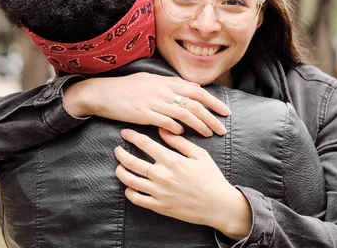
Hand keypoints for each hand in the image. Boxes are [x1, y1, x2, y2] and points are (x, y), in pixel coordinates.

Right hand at [64, 73, 229, 136]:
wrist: (102, 93)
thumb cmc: (125, 88)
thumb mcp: (149, 80)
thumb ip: (168, 85)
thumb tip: (186, 90)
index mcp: (165, 81)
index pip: (196, 90)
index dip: (212, 101)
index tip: (224, 111)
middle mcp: (162, 89)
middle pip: (194, 102)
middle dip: (211, 116)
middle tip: (222, 128)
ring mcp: (153, 101)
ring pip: (183, 113)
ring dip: (198, 124)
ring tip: (208, 134)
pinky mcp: (143, 113)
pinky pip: (165, 121)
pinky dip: (176, 128)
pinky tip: (182, 134)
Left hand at [114, 128, 251, 239]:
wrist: (218, 206)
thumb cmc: (211, 178)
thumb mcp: (199, 155)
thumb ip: (179, 142)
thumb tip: (162, 130)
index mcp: (172, 160)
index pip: (145, 144)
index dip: (132, 136)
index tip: (125, 133)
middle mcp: (162, 176)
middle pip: (132, 162)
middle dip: (121, 154)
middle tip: (117, 149)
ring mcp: (159, 192)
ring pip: (130, 181)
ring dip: (121, 172)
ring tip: (119, 167)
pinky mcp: (159, 207)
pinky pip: (137, 199)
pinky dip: (129, 192)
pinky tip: (129, 187)